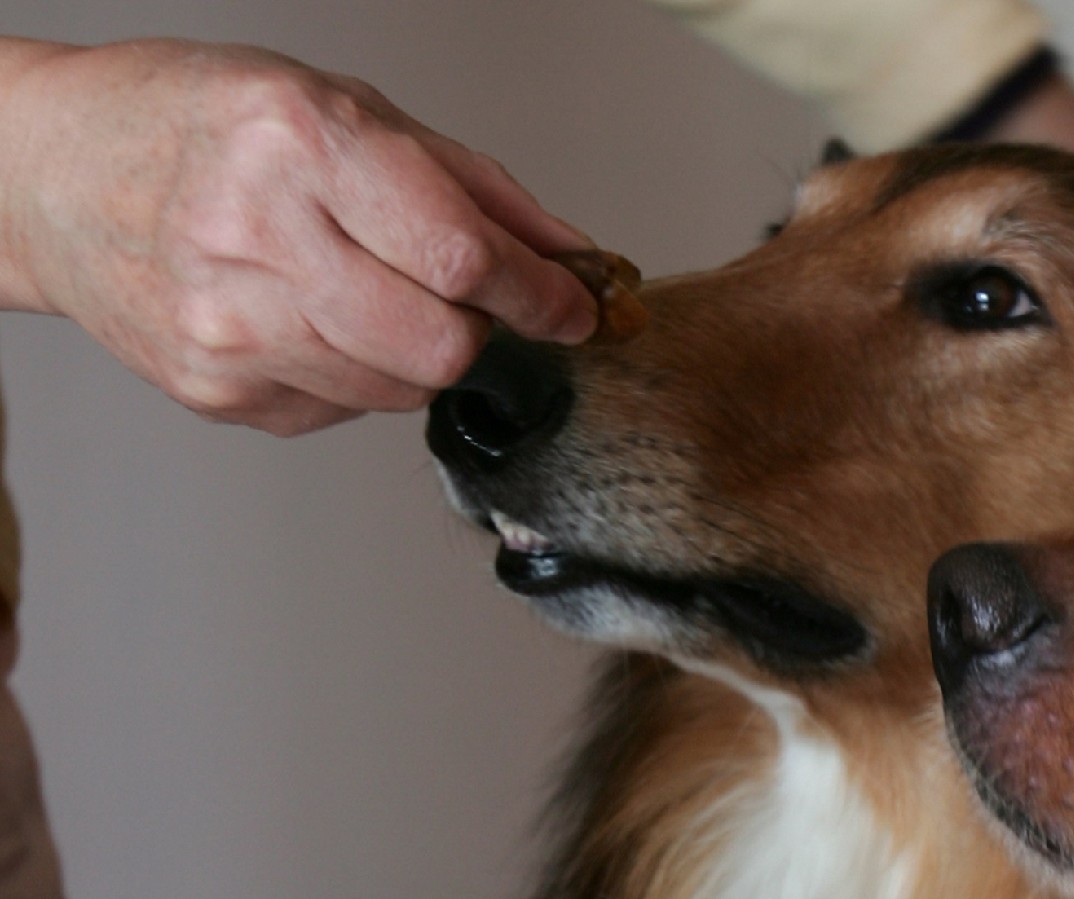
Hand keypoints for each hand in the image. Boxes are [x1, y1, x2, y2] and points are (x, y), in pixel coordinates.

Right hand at [0, 39, 597, 435]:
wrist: (53, 172)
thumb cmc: (205, 122)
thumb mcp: (349, 108)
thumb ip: (477, 190)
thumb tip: (575, 258)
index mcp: (299, 145)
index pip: (462, 256)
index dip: (541, 294)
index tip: (575, 307)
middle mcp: (256, 238)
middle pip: (440, 346)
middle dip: (483, 332)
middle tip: (472, 299)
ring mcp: (227, 327)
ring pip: (400, 390)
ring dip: (421, 353)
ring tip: (373, 291)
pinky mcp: (213, 390)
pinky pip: (343, 408)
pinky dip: (358, 371)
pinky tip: (312, 315)